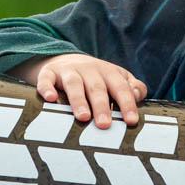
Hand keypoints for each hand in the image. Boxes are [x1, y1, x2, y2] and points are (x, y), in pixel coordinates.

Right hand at [17, 54, 146, 127]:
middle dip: (102, 106)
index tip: (130, 121)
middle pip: (97, 88)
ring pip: (74, 84)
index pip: (120, 88)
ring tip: (82, 117)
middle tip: (105, 125)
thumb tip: (137, 95)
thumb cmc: (98, 77)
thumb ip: (133, 88)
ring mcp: (68, 71)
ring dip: (78, 100)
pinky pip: (46, 79)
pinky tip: (50, 99)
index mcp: (109, 73)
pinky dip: (47, 88)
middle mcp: (89, 70)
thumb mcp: (117, 79)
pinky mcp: (49, 73)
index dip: (126, 103)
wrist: (67, 60)